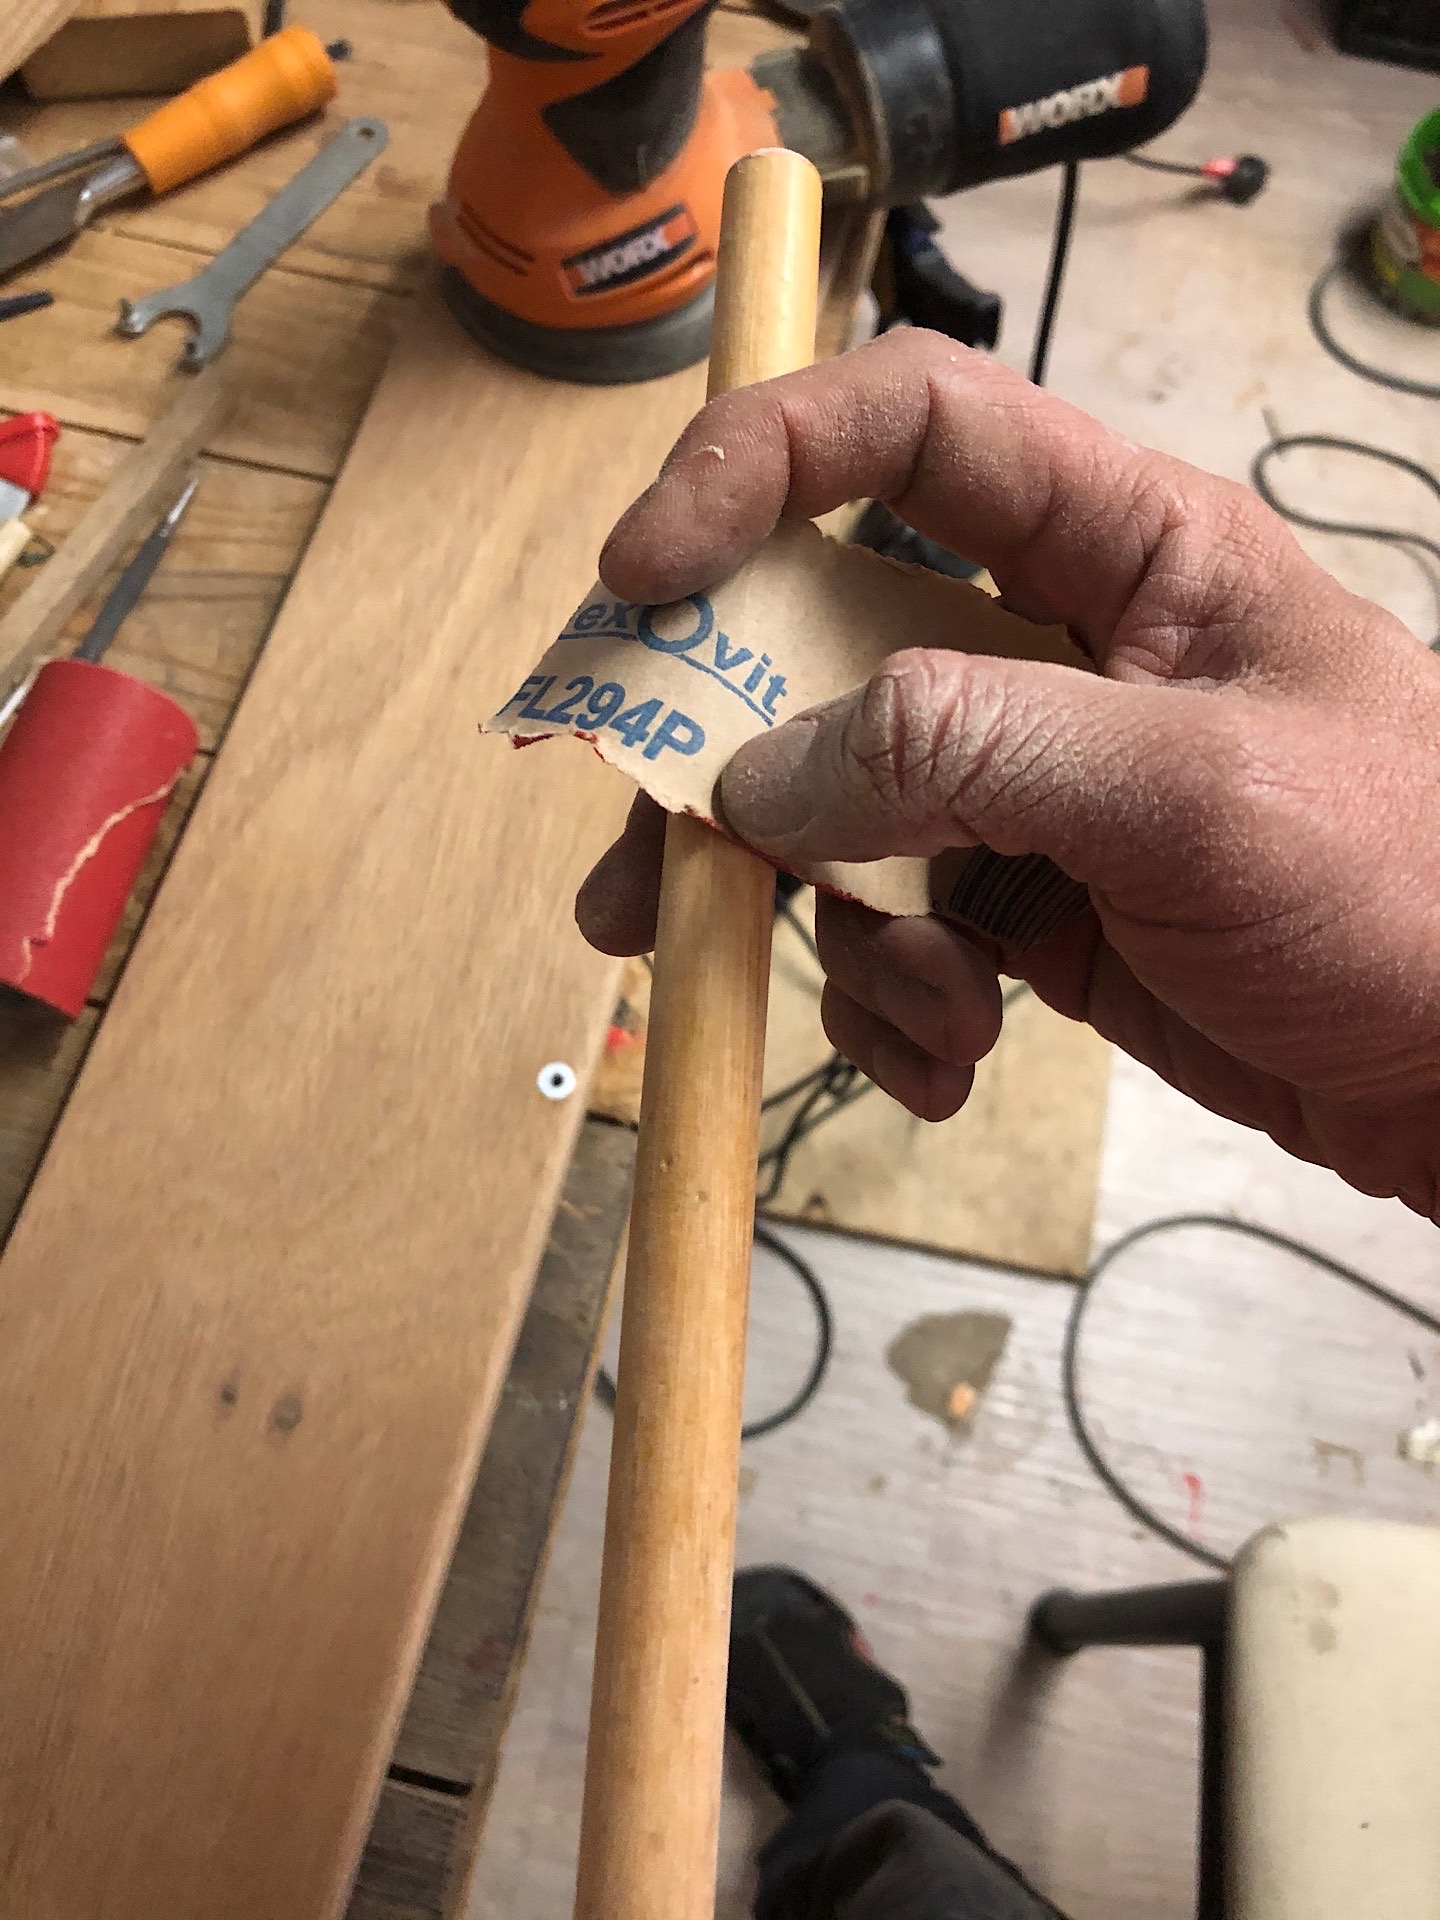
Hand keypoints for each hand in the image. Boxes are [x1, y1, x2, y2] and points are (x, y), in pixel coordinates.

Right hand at [575, 331, 1439, 1221]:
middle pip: (820, 649)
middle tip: (643, 877)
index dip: (759, 468)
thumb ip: (976, 750)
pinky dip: (893, 1006)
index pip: (913, 428)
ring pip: (839, 816)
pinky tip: (952, 1061)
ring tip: (935, 1018)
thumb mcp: (1198, 796)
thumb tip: (767, 776)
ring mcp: (1028, 784)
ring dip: (843, 933)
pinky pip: (892, 929)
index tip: (646, 578)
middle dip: (724, 770)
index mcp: (1126, 548)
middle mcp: (1053, 648)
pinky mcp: (1021, 905)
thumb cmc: (1410, 892)